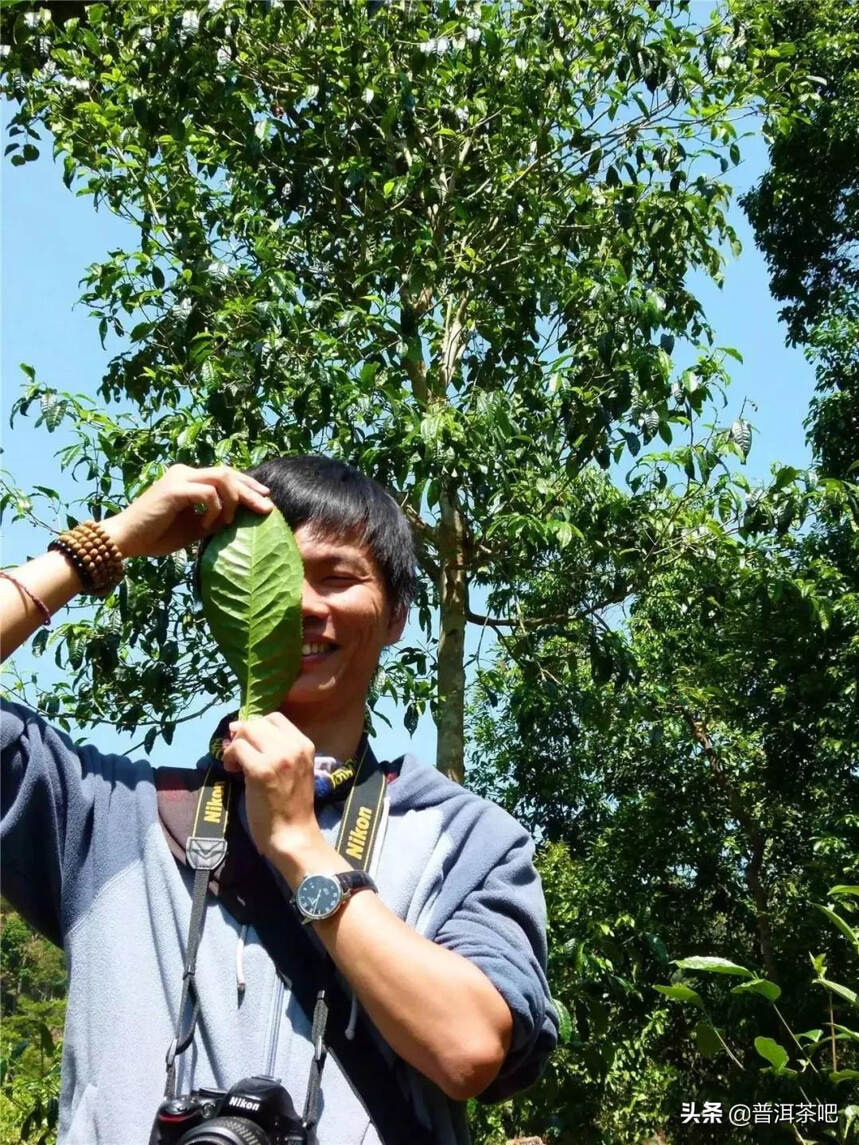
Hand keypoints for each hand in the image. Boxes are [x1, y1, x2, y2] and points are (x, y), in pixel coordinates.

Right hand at [100, 464, 272, 558]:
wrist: (127, 540)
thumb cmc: (157, 535)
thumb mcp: (194, 527)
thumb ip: (214, 518)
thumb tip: (237, 518)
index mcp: (189, 478)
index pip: (225, 475)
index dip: (247, 485)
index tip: (265, 498)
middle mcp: (185, 472)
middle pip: (228, 473)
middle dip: (250, 490)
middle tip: (266, 507)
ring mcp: (179, 478)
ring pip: (222, 478)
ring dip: (232, 500)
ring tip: (228, 521)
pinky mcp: (174, 489)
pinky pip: (208, 494)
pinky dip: (214, 510)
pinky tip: (208, 526)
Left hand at [221, 712, 323, 864]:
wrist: (293, 835)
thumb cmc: (291, 806)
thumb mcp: (292, 769)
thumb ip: (274, 749)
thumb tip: (238, 727)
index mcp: (305, 744)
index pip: (275, 718)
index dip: (257, 727)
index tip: (250, 744)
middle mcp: (294, 746)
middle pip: (257, 722)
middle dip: (242, 735)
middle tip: (238, 755)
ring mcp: (278, 757)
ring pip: (246, 731)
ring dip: (235, 746)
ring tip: (235, 764)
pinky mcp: (261, 770)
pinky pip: (237, 749)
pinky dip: (229, 757)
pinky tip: (232, 771)